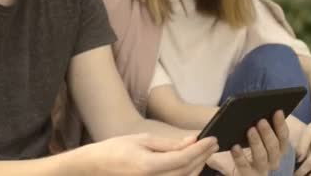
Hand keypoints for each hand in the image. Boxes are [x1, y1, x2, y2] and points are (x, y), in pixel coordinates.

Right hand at [79, 133, 218, 175]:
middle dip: (203, 157)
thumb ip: (168, 144)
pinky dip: (187, 174)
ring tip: (205, 152)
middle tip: (213, 144)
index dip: (200, 149)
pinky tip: (192, 164)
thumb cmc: (116, 150)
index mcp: (149, 166)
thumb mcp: (142, 140)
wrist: (96, 167)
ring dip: (198, 166)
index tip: (212, 139)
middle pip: (187, 171)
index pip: (183, 158)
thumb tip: (191, 141)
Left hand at [208, 110, 288, 175]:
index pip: (284, 136)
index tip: (278, 111)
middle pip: (273, 147)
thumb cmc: (251, 148)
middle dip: (268, 133)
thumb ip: (261, 127)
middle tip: (261, 121)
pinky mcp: (248, 175)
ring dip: (256, 143)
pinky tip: (234, 146)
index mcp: (279, 149)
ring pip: (262, 157)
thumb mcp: (259, 138)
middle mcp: (273, 160)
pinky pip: (244, 166)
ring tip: (250, 130)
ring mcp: (261, 169)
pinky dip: (240, 156)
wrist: (244, 172)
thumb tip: (258, 110)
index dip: (281, 124)